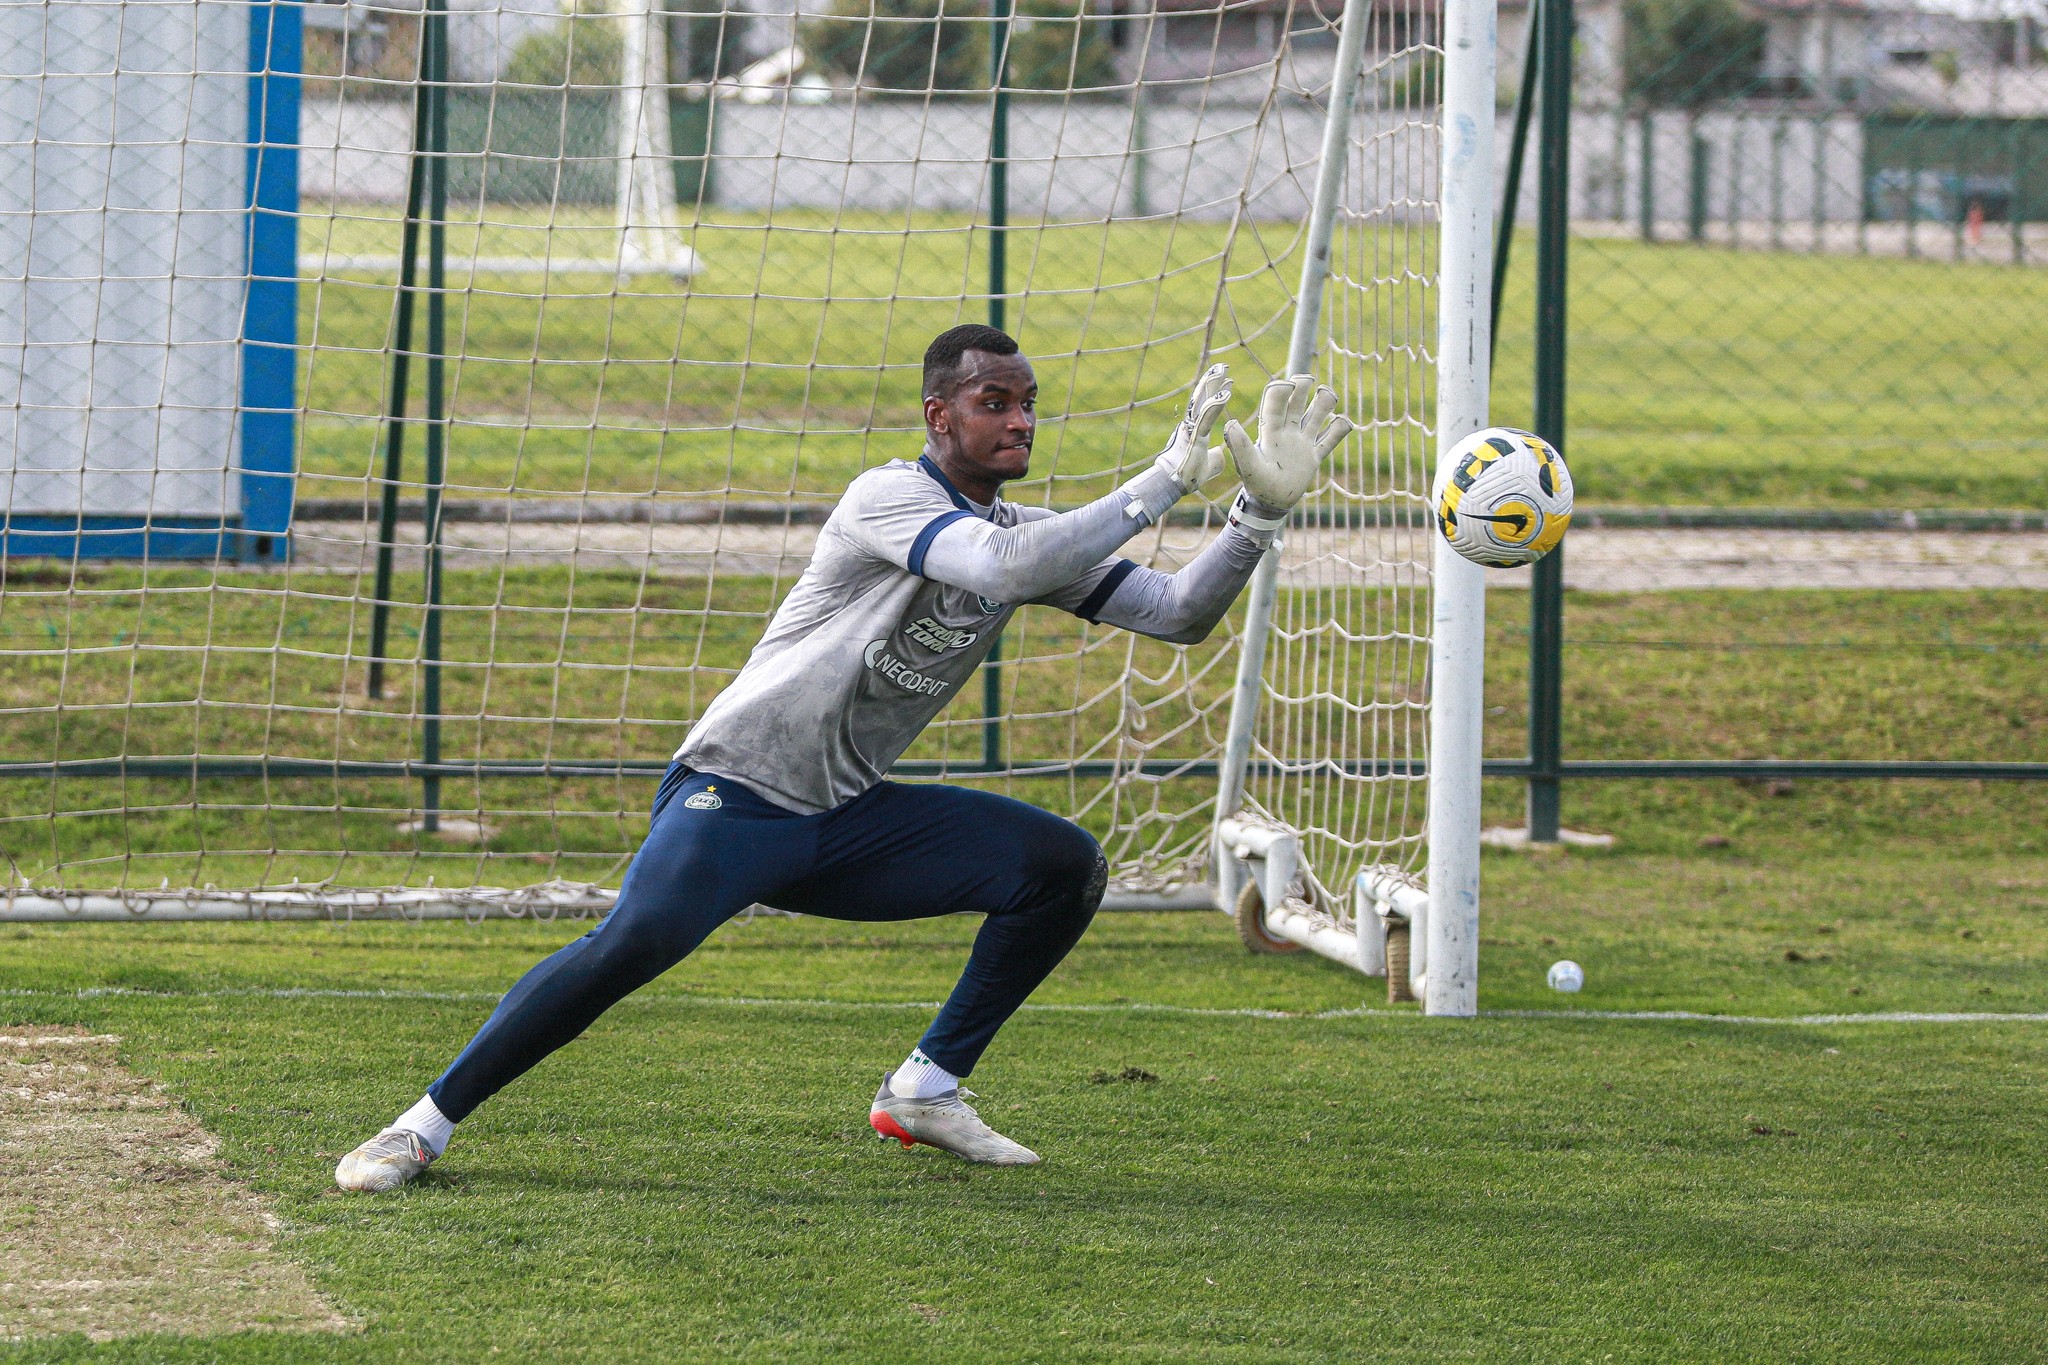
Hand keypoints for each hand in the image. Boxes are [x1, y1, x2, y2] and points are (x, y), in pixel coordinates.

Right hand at [1151, 363, 1232, 494]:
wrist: (1172, 484)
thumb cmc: (1187, 477)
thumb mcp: (1207, 466)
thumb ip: (1215, 458)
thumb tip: (1220, 454)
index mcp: (1195, 430)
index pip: (1206, 406)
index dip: (1215, 392)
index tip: (1226, 379)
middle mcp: (1191, 425)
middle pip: (1202, 398)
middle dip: (1212, 381)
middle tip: (1223, 365)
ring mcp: (1191, 429)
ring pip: (1202, 402)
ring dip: (1213, 385)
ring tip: (1223, 370)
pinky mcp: (1193, 436)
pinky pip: (1205, 417)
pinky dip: (1215, 405)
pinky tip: (1225, 394)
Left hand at [1223, 374, 1351, 513]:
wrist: (1271, 504)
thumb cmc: (1257, 485)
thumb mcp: (1248, 466)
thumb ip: (1241, 446)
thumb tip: (1231, 423)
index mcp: (1271, 431)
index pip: (1275, 404)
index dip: (1281, 392)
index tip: (1288, 385)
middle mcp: (1287, 432)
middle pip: (1297, 403)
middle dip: (1302, 388)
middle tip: (1307, 380)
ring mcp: (1302, 442)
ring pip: (1316, 416)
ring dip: (1323, 403)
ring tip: (1328, 395)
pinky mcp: (1314, 456)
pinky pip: (1330, 439)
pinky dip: (1339, 429)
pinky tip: (1344, 421)